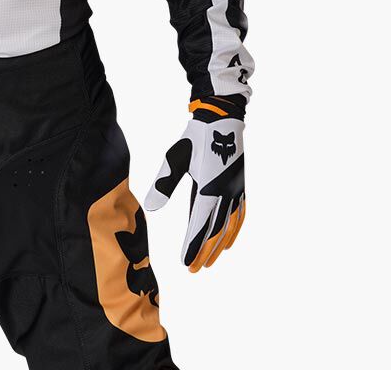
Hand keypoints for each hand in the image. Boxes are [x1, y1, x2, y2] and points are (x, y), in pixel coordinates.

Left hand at [144, 98, 244, 271]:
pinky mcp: (239, 185)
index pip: (200, 225)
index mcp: (208, 187)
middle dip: (204, 252)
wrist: (220, 119)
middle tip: (193, 270)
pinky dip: (234, 231)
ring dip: (218, 247)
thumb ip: (164, 184)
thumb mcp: (174, 158)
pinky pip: (240, 215)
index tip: (186, 263)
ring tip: (209, 262)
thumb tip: (150, 207)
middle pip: (215, 231)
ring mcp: (235, 190)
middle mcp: (225, 192)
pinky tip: (228, 242)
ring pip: (228, 227)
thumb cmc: (194, 138)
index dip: (193, 246)